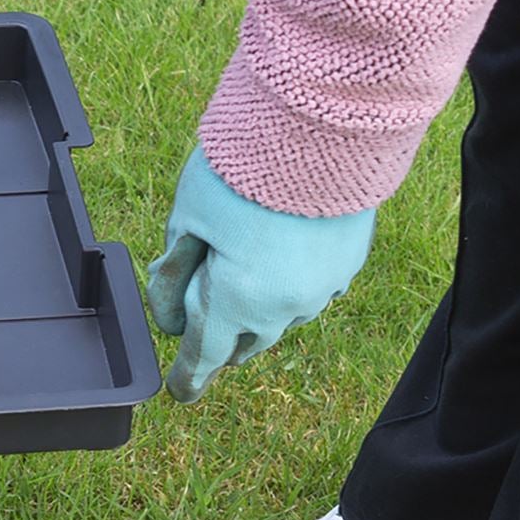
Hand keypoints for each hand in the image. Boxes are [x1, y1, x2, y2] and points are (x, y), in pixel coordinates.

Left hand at [147, 145, 375, 402]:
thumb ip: (173, 275)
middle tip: (199, 319)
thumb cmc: (243, 169)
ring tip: (239, 283)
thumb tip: (171, 319)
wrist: (324, 126)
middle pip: (244, 343)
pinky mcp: (348, 264)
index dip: (187, 378)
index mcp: (236, 302)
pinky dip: (288, 288)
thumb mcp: (186, 219)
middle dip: (220, 339)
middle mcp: (284, 307)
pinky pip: (311, 293)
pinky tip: (277, 262)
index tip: (179, 392)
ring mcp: (323, 288)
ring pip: (281, 321)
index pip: (204, 356)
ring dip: (257, 314)